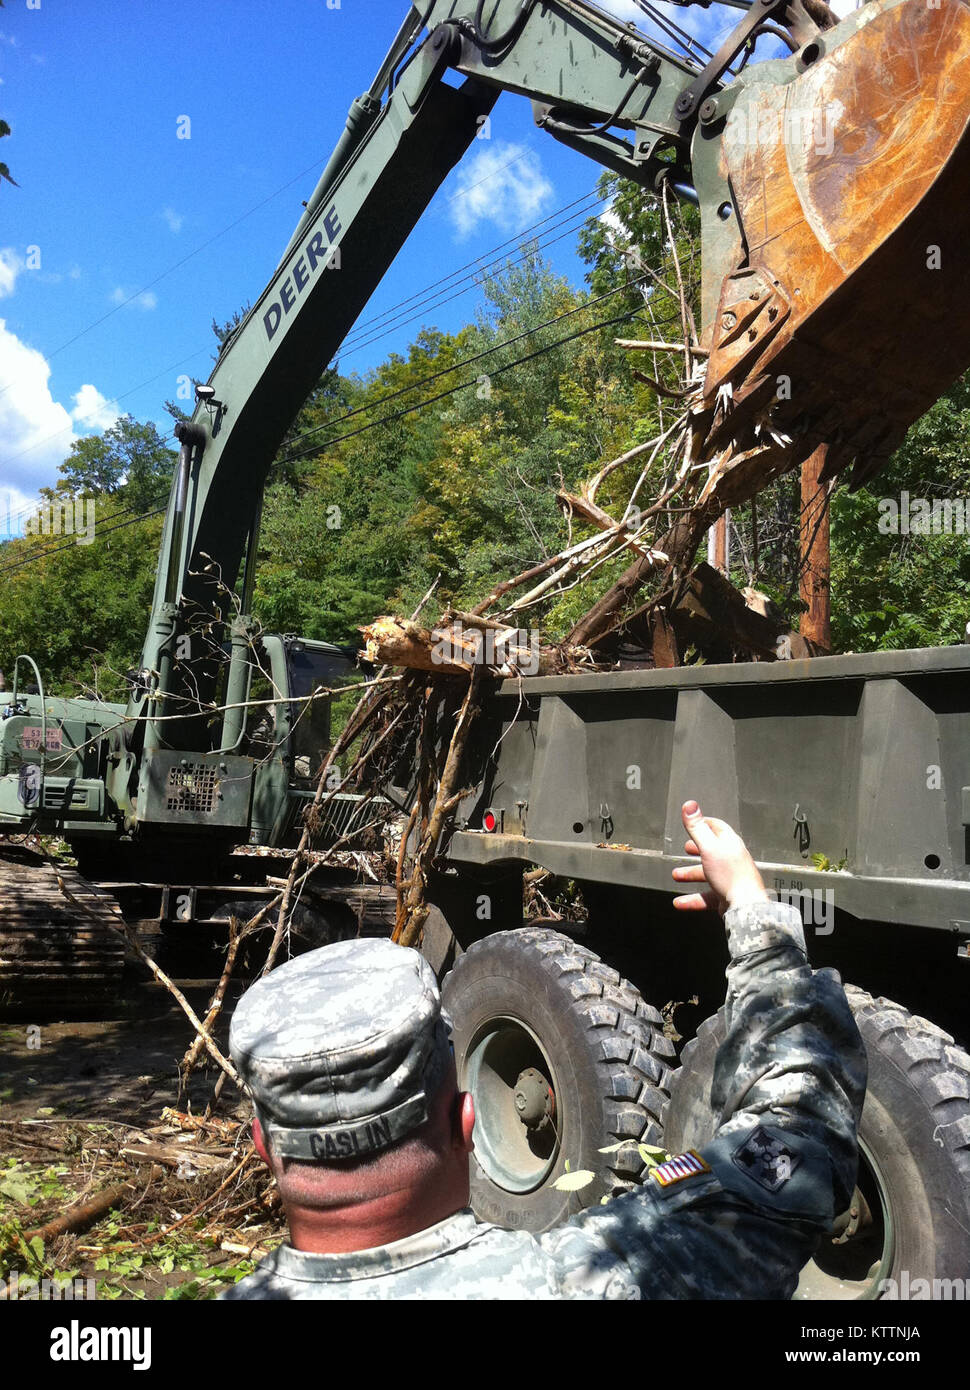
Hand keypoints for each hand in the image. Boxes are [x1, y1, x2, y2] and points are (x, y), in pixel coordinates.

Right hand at [671, 800, 767, 915]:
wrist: (745, 906)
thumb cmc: (731, 875)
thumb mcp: (709, 847)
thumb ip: (697, 828)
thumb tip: (689, 805)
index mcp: (730, 844)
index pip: (718, 827)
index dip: (705, 823)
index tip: (694, 822)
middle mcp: (731, 859)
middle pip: (712, 850)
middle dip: (696, 849)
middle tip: (686, 848)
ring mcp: (730, 878)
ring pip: (707, 873)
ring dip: (690, 873)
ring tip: (676, 875)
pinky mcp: (726, 895)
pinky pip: (706, 895)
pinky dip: (692, 898)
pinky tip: (680, 902)